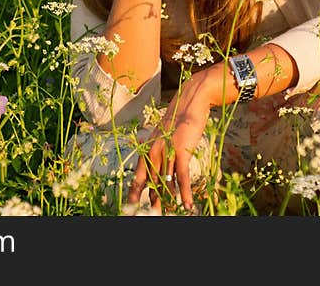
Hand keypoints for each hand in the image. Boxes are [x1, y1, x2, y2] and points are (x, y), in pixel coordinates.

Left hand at [127, 76, 211, 212]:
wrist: (189, 102)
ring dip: (170, 202)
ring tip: (171, 215)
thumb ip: (159, 153)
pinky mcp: (181, 151)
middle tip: (153, 217)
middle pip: (152, 185)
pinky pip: (182, 177)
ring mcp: (166, 152)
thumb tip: (161, 171)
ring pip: (166, 184)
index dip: (134, 194)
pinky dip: (185, 193)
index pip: (138, 178)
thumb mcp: (163, 137)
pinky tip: (188, 205)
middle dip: (152, 203)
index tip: (130, 208)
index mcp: (147, 150)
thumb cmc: (178, 120)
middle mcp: (153, 153)